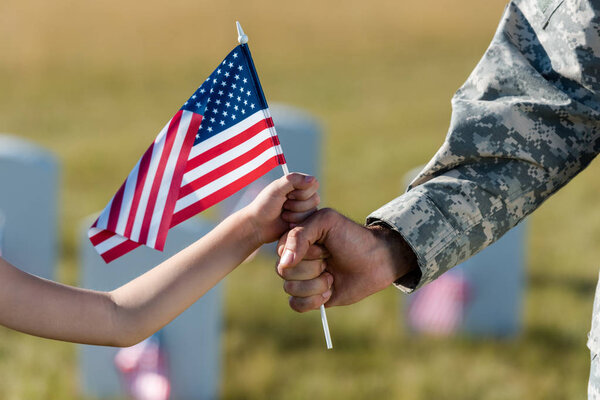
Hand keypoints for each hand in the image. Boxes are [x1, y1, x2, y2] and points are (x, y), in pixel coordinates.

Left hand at [244, 173, 319, 245]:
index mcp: (297, 184)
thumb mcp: (276, 188)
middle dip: (297, 205)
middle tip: (283, 205)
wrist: (258, 226)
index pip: (313, 184)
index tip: (287, 194)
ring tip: (283, 215)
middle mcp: (303, 195)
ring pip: (313, 212)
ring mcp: (305, 209)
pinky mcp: (304, 222)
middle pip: (315, 198)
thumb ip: (293, 180)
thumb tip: (312, 179)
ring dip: (295, 215)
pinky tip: (287, 223)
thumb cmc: (264, 205)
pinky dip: (296, 223)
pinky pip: (310, 223)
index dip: (302, 191)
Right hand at [276, 208, 417, 311]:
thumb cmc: (353, 237)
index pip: (282, 252)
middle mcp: (295, 259)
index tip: (325, 246)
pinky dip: (313, 301)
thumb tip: (285, 263)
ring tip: (332, 277)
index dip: (305, 253)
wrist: (377, 260)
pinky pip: (296, 305)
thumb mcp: (326, 222)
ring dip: (316, 285)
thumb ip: (300, 235)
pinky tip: (329, 292)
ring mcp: (302, 279)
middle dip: (312, 269)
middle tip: (330, 260)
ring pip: (290, 290)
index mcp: (295, 240)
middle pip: (285, 273)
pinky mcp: (311, 296)